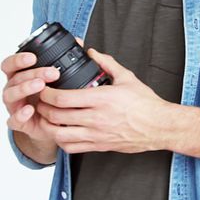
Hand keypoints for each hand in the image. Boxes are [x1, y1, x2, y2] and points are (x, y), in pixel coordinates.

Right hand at [1, 50, 61, 152]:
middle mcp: (14, 89)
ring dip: (24, 88)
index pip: (10, 64)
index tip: (33, 57)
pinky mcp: (19, 123)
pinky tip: (30, 110)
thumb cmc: (54, 98)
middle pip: (14, 77)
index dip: (18, 59)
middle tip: (51, 73)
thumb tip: (78, 41)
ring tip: (41, 85)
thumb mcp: (60, 78)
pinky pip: (13, 120)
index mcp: (21, 76)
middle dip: (32, 73)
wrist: (54, 125)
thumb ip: (65, 59)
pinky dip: (19, 115)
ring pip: (10, 95)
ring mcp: (15, 106)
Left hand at [36, 48, 173, 153]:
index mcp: (101, 99)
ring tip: (45, 118)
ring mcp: (96, 134)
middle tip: (39, 102)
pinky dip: (61, 141)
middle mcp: (96, 118)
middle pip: (56, 117)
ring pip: (60, 135)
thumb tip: (92, 52)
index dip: (47, 94)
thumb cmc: (146, 104)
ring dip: (48, 126)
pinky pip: (72, 148)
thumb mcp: (127, 78)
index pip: (63, 99)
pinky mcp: (99, 146)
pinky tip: (60, 133)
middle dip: (42, 108)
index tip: (43, 88)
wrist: (159, 126)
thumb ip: (107, 63)